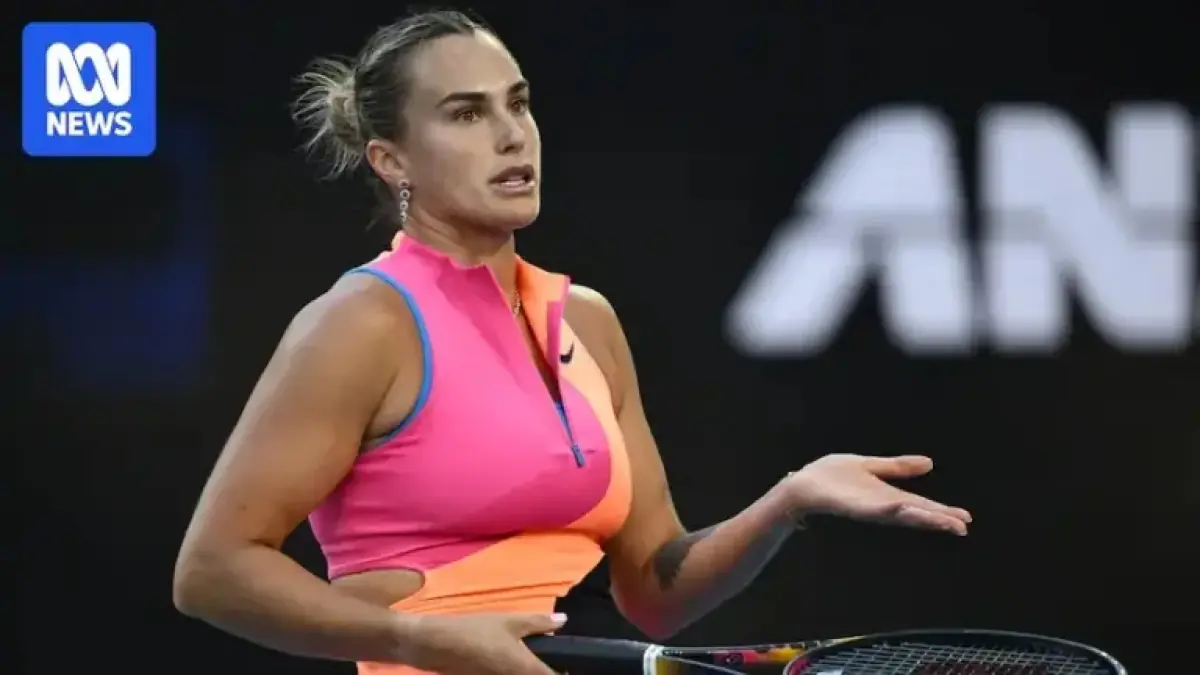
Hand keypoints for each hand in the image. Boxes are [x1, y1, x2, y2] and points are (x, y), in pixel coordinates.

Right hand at [407, 612, 565, 674]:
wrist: (439, 646)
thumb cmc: (478, 631)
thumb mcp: (511, 622)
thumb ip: (539, 623)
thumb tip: (563, 621)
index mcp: (528, 669)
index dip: (564, 673)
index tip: (568, 667)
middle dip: (544, 671)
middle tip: (547, 662)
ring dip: (528, 671)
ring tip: (526, 660)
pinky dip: (511, 673)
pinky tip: (506, 663)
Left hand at [783, 454, 970, 534]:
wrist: (802, 483)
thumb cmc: (831, 477)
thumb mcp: (871, 466)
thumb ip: (897, 466)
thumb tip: (930, 463)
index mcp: (887, 497)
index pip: (921, 506)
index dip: (942, 512)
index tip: (966, 518)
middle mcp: (880, 506)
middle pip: (915, 514)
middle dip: (938, 520)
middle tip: (963, 527)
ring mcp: (867, 508)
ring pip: (899, 515)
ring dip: (921, 518)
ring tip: (943, 521)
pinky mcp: (851, 507)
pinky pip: (872, 510)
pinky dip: (888, 510)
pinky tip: (903, 507)